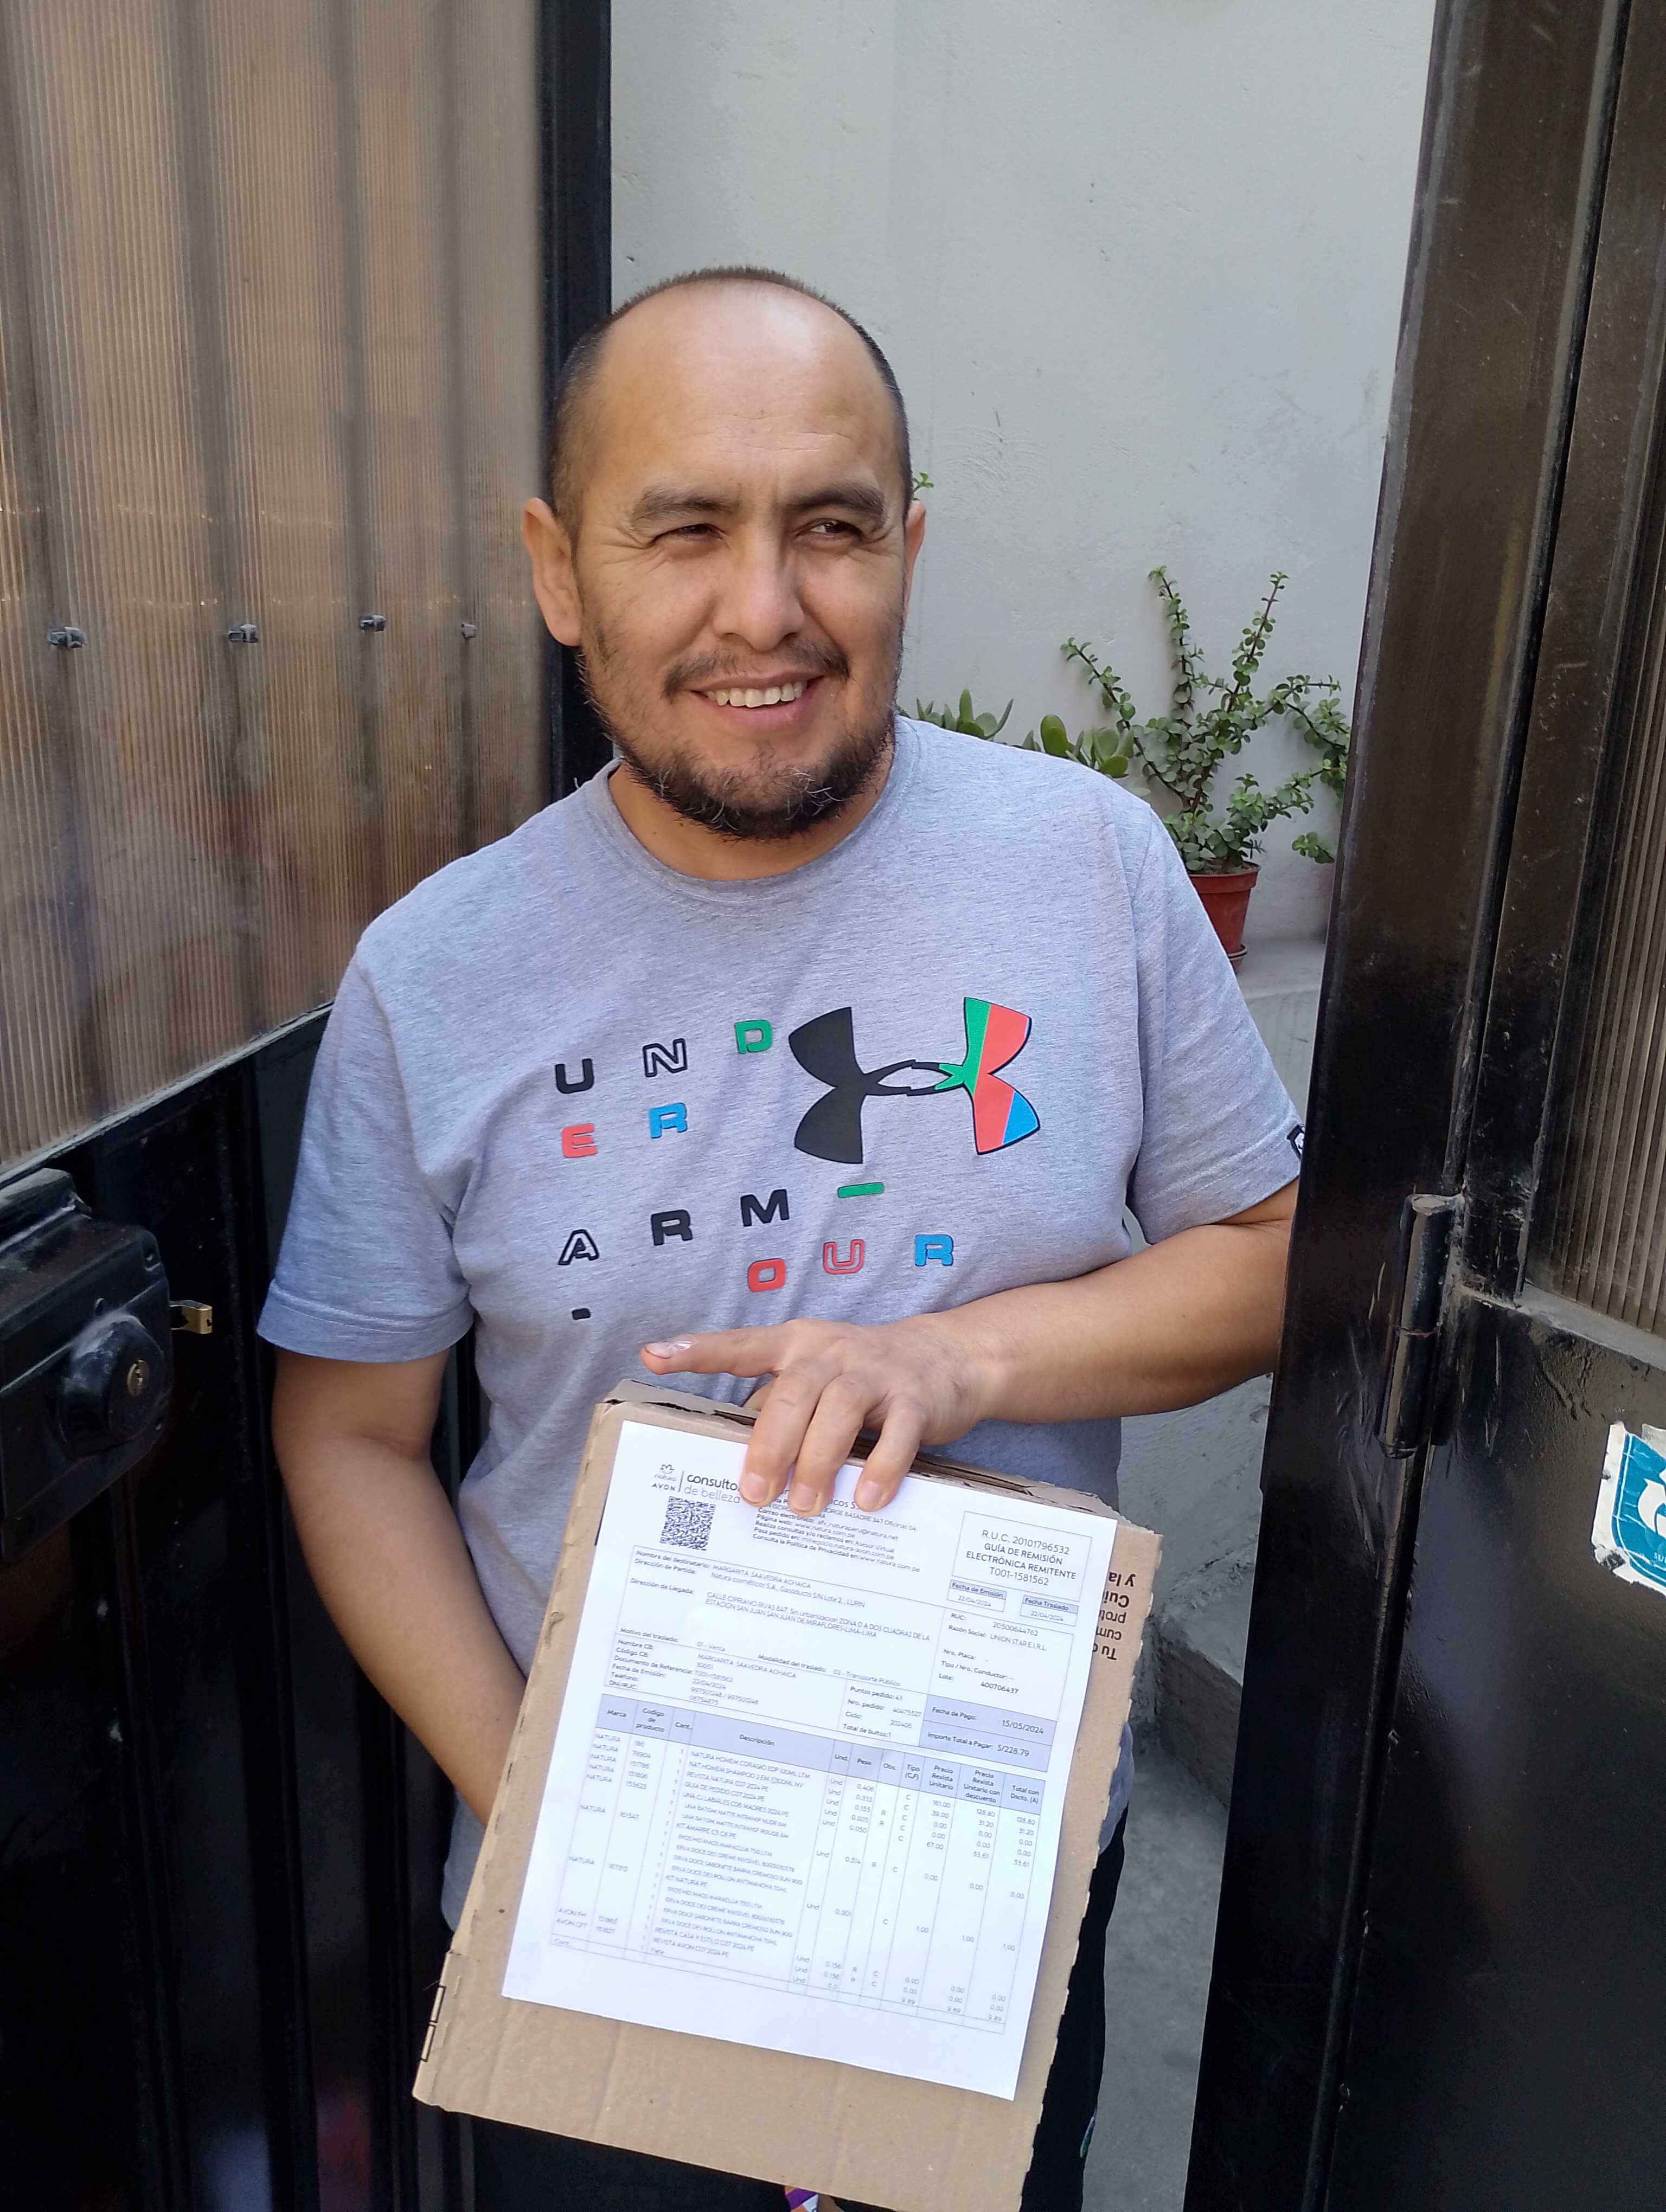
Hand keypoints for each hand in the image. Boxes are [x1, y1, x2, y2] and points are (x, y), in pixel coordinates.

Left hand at [640, 1316, 990, 1516]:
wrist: (949, 1357)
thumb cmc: (862, 1375)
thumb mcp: (817, 1376)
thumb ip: (779, 1405)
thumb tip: (737, 1459)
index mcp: (796, 1345)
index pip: (740, 1345)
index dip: (697, 1350)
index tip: (653, 1354)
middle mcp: (831, 1352)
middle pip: (792, 1394)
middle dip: (770, 1447)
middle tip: (755, 1494)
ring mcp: (876, 1373)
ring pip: (838, 1414)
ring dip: (818, 1464)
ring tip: (805, 1507)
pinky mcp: (916, 1399)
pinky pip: (896, 1436)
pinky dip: (879, 1469)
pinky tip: (865, 1500)